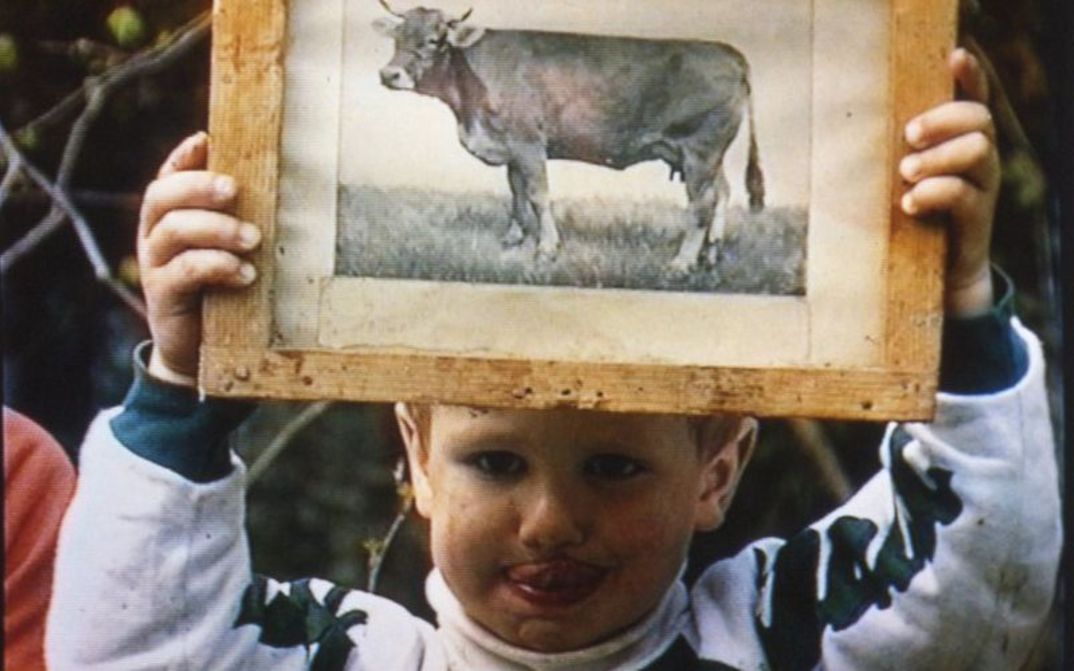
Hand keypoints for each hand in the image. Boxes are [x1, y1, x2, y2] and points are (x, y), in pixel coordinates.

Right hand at [138, 132, 260, 385]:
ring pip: (173, 231)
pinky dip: (215, 266)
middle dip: (198, 186)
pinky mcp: (163, 296)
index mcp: (171, 217)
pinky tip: (244, 273)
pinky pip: (183, 272)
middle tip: (234, 189)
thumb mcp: (234, 251)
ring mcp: (155, 265)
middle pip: (163, 196)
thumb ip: (244, 220)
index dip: (184, 158)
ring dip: (216, 228)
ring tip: (252, 238)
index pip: (169, 177)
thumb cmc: (226, 290)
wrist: (199, 349)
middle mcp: (156, 235)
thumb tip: (282, 183)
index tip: (207, 140)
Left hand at [900, 48, 999, 317]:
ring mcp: (983, 187)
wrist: (933, 277)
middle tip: (909, 134)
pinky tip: (910, 202)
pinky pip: (965, 194)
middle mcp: (979, 158)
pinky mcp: (977, 218)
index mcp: (959, 141)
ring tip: (906, 172)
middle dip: (944, 119)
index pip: (974, 98)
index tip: (954, 56)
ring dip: (939, 156)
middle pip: (979, 118)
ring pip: (979, 150)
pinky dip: (935, 193)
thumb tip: (831, 130)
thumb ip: (885, 155)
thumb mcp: (894, 180)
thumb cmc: (903, 218)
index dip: (971, 75)